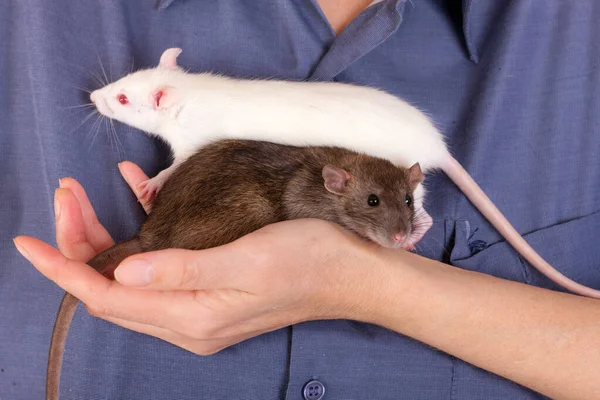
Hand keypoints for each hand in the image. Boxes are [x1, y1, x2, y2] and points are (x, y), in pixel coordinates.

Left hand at [13, 162, 384, 354]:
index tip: (27, 241)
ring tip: (84, 196)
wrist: (353, 271)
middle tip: (65, 196)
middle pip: (111, 289)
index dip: (63, 268)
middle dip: (78, 246)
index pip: (107, 297)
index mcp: (192, 318)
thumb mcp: (246, 261)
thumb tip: (118, 276)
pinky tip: (134, 198)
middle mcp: (188, 320)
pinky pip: (157, 269)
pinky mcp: (210, 290)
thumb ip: (182, 270)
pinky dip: (136, 238)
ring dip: (102, 242)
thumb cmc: (308, 259)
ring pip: (129, 280)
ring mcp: (198, 308)